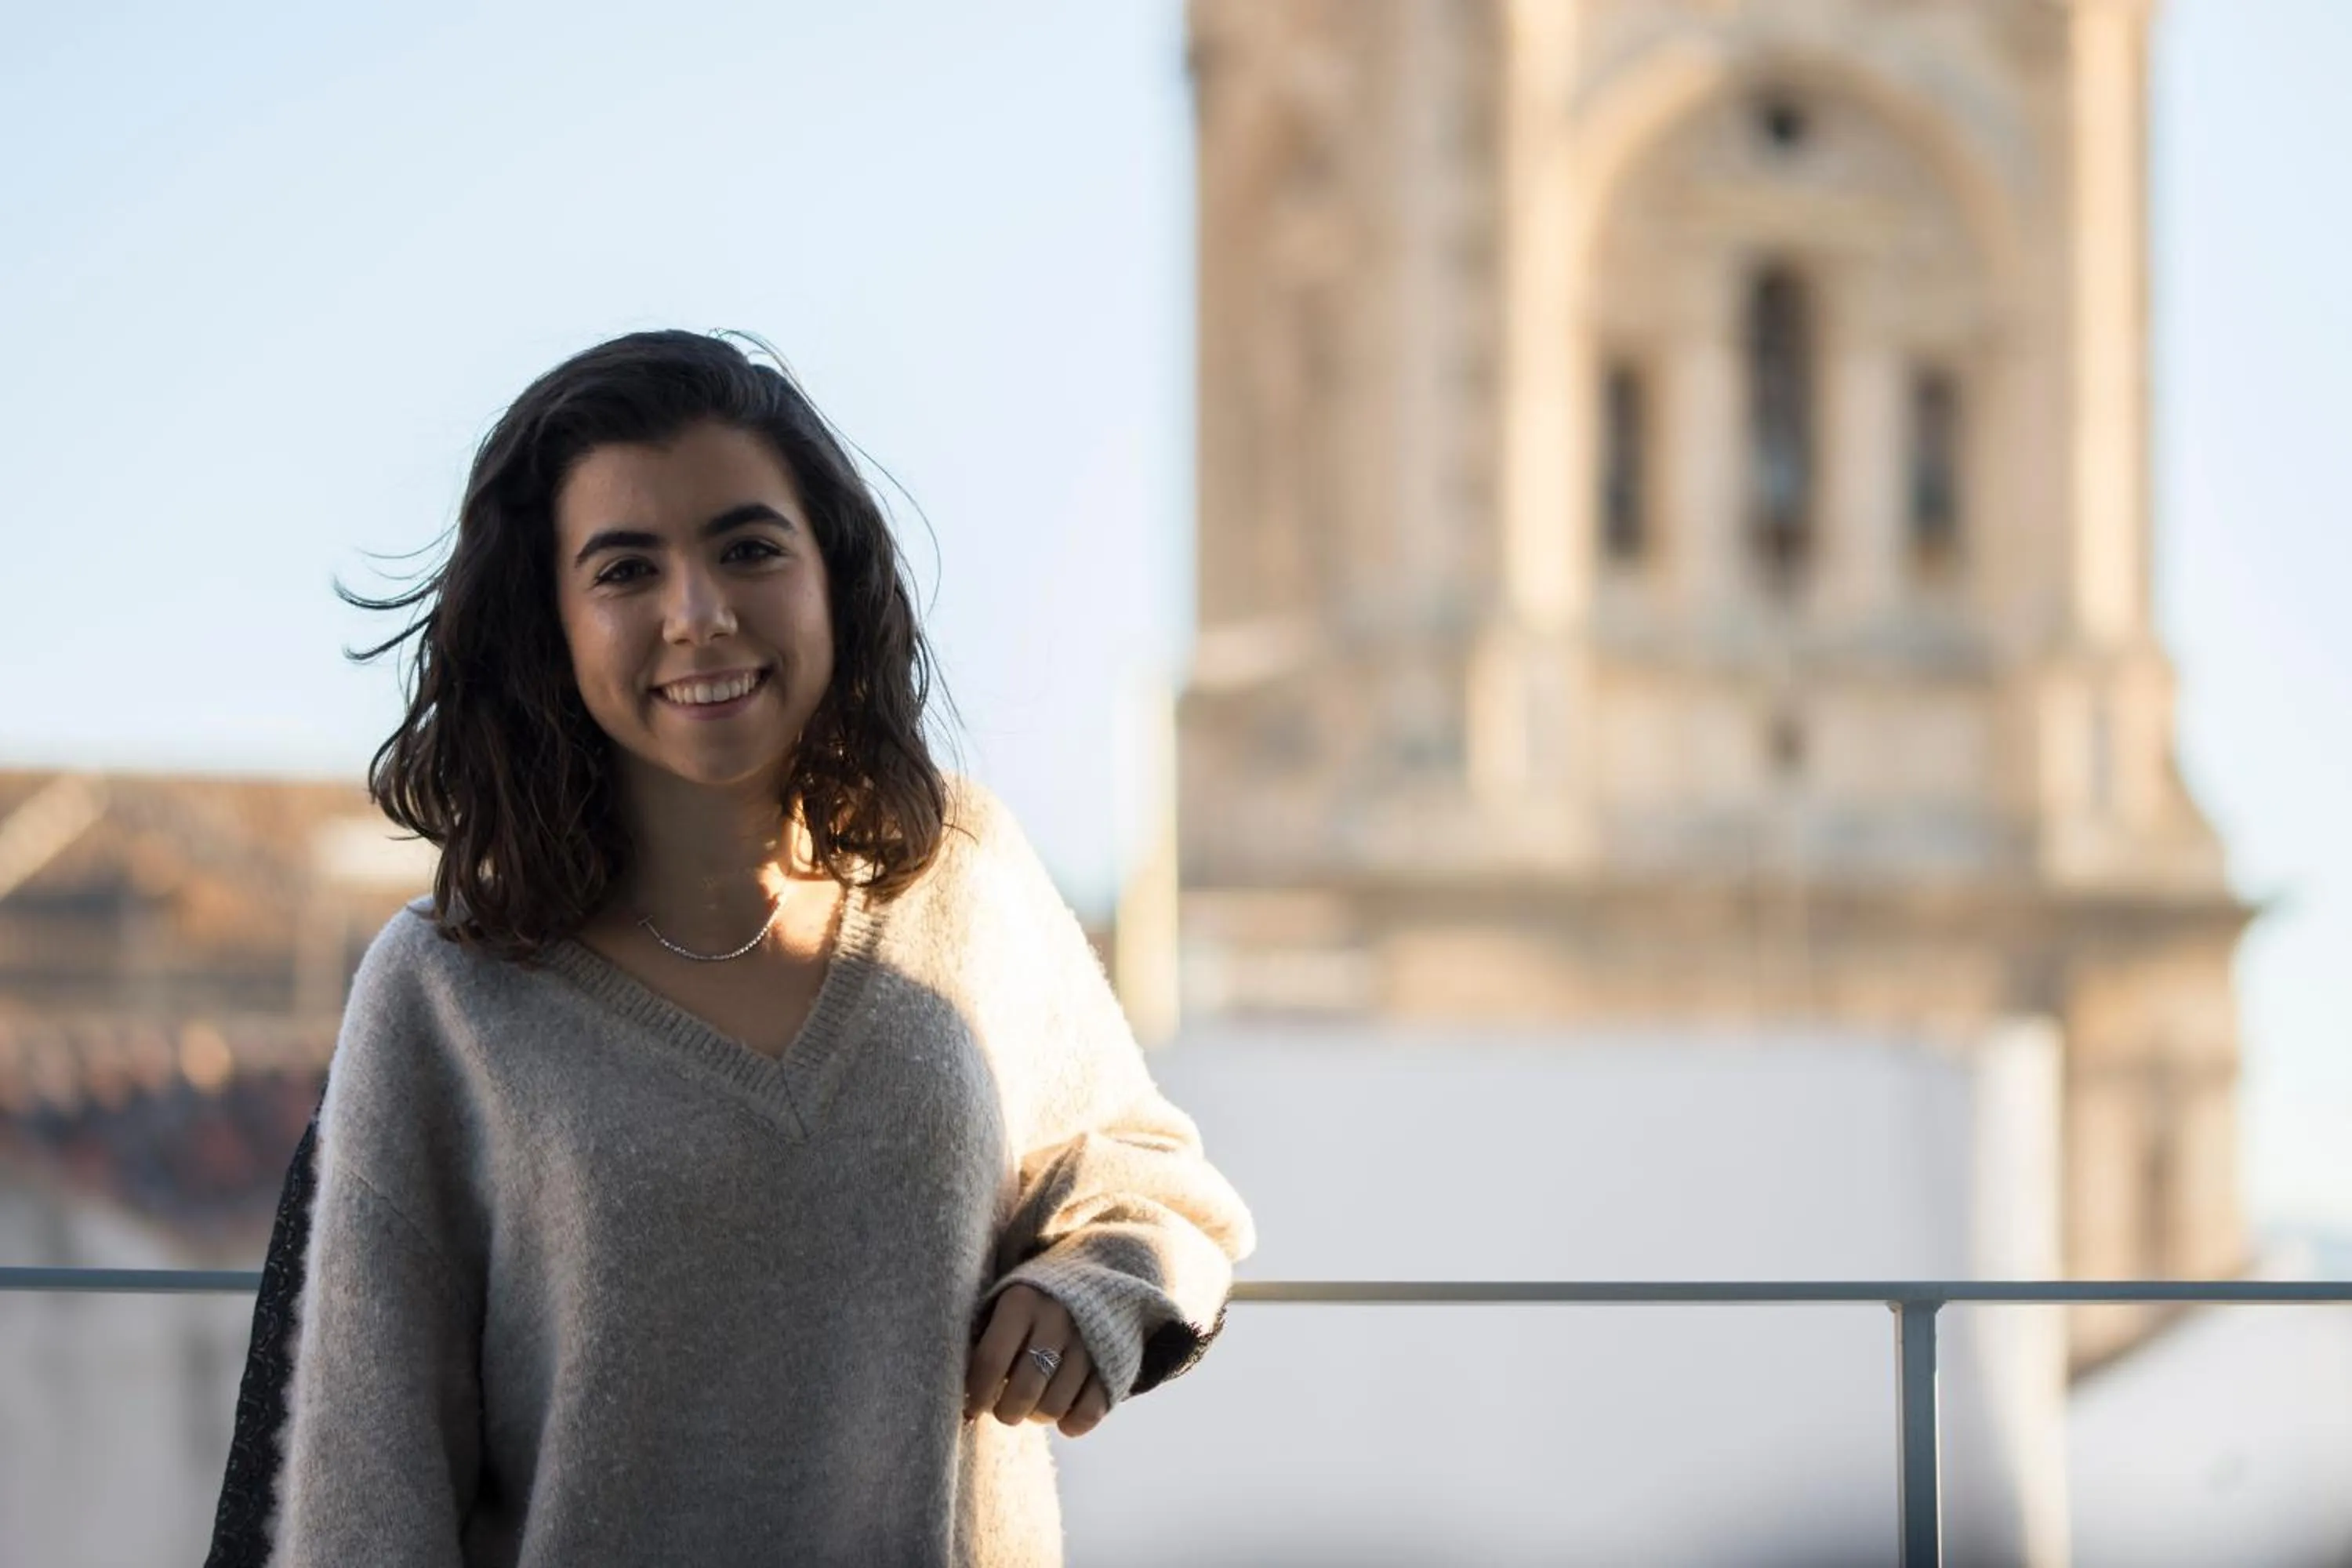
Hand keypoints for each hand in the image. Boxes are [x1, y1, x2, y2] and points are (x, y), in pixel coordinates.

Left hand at [965, 1283, 1111, 1436]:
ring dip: (1037, 1416)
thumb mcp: (1004, 1302)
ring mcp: (1088, 1343)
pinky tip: (1061, 1414)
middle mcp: (1057, 1320)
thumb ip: (984, 1340)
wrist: (1097, 1274)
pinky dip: (1070, 1425)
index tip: (972, 1406)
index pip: (990, 1361)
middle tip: (1004, 1408)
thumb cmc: (1032, 1301)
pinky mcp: (1112, 1363)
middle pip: (1023, 1392)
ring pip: (1053, 1408)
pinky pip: (1087, 1414)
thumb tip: (968, 1400)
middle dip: (1006, 1412)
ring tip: (1033, 1404)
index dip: (977, 1394)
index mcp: (1021, 1302)